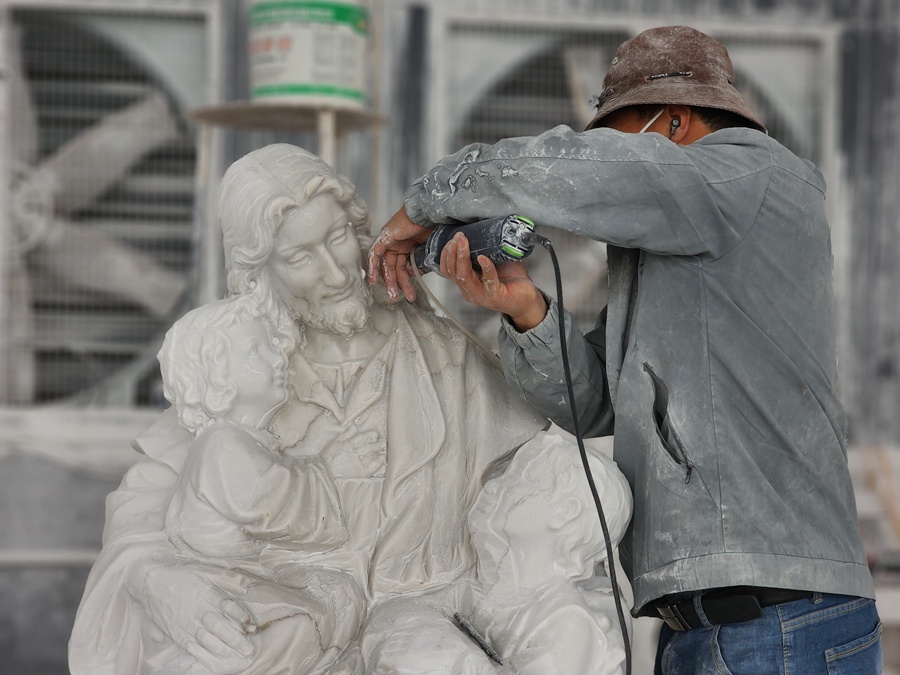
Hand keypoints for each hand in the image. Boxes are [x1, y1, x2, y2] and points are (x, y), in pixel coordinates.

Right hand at [140, 559, 255, 672]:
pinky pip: (190, 645)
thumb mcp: (204, 570)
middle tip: (249, 650)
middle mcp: (197, 608)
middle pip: (220, 627)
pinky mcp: (175, 631)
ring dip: (222, 649)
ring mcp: (185, 621)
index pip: (228, 606)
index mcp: (206, 592)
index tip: (252, 626)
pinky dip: (202, 653)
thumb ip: (225, 577)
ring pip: (206, 639)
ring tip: (235, 655)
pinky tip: (213, 658)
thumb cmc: (181, 575)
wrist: (150, 581)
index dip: (241, 617)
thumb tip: (246, 582)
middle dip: (236, 640)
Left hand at [367, 207, 429, 301]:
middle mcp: (397, 246)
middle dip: (398, 285)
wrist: (427, 214)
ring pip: (386, 266)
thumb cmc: (429, 226)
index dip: (405, 281)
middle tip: (399, 298)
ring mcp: (390, 242)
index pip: (402, 268)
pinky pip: (375, 255)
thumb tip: (416, 275)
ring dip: (389, 281)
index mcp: (407, 247)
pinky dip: (373, 267)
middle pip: (394, 269)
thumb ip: (420, 263)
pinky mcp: (384, 239)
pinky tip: (373, 280)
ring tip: (394, 295)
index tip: (410, 292)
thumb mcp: (426, 250)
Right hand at [442, 232, 547, 330]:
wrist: (527, 299)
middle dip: (453, 252)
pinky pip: (488, 281)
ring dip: (462, 257)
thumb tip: (480, 233)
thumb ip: (483, 253)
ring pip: (464, 277)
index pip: (448, 270)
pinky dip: (486, 268)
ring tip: (464, 243)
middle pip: (453, 272)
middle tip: (458, 237)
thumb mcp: (492, 264)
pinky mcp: (495, 296)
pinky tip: (483, 258)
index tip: (453, 239)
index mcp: (467, 283)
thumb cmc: (511, 281)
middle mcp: (470, 291)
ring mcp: (481, 295)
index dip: (446, 254)